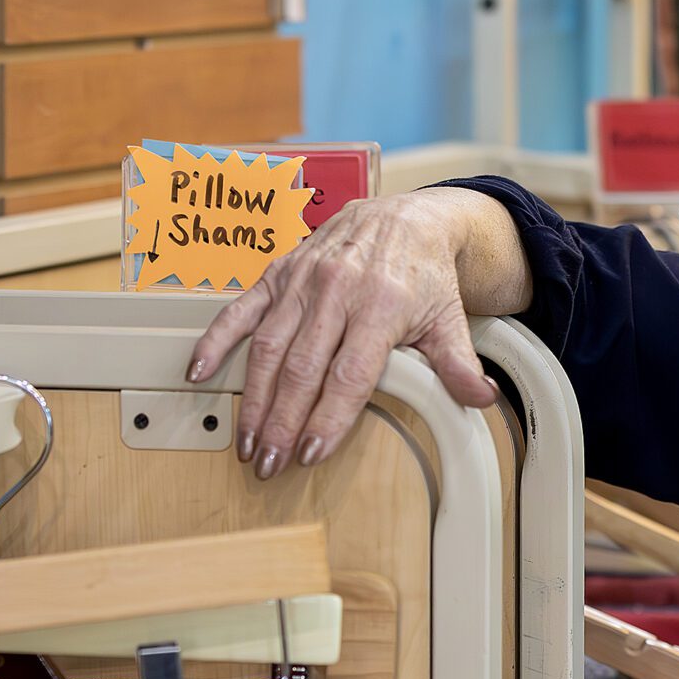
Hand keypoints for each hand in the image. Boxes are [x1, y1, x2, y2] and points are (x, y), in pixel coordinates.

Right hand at [186, 193, 497, 477]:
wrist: (407, 215)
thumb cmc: (425, 272)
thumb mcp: (450, 318)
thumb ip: (459, 363)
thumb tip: (480, 399)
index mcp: (381, 305)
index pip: (349, 375)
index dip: (328, 418)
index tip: (310, 453)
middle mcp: (337, 291)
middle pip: (303, 369)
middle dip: (282, 422)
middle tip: (268, 462)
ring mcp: (303, 281)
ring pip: (270, 347)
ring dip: (253, 398)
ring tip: (245, 440)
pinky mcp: (279, 272)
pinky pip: (241, 308)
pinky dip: (217, 340)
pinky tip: (198, 372)